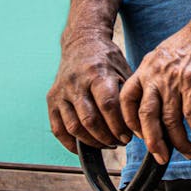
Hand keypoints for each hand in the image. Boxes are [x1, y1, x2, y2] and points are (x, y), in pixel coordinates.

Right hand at [47, 28, 133, 153]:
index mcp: (97, 73)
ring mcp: (61, 91)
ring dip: (92, 141)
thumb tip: (138, 126)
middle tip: (119, 142)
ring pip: (74, 126)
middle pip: (90, 119)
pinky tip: (85, 148)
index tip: (127, 137)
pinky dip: (70, 143)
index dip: (118, 126)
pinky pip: (58, 129)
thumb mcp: (123, 70)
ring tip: (106, 144)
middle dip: (107, 137)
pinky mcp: (51, 99)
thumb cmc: (107, 60)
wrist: (81, 42)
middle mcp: (76, 82)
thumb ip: (127, 96)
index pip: (107, 105)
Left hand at [119, 16, 190, 163]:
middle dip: (152, 142)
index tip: (139, 137)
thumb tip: (154, 102)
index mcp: (146, 69)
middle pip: (145, 116)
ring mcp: (174, 78)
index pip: (127, 100)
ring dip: (179, 141)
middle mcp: (156, 74)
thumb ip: (156, 76)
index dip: (129, 122)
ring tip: (188, 152)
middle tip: (160, 157)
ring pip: (170, 119)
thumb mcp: (164, 56)